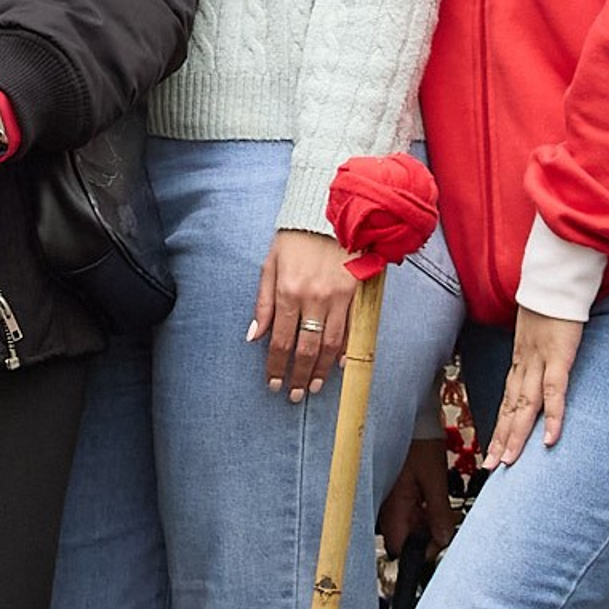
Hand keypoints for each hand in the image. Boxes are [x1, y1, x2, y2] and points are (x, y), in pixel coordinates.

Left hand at [250, 228, 355, 402]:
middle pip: (306, 349)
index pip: (280, 340)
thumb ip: (262, 303)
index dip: (276, 366)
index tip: (272, 383)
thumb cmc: (295, 238)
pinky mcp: (355, 294)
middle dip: (297, 376)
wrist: (328, 212)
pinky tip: (339, 368)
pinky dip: (345, 351)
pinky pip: (350, 330)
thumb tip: (253, 336)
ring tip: (313, 387)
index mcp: (287, 291)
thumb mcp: (270, 265)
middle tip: (292, 396)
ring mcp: (336, 298)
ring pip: (330, 345)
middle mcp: (313, 298)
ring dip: (321, 371)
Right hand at [377, 433, 458, 554]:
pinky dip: (420, 512)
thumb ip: (438, 512)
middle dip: (424, 539)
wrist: (413, 420)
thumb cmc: (420, 443)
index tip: (437, 547)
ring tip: (444, 516)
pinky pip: (406, 511)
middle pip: (402, 537)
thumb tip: (443, 538)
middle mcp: (387, 505)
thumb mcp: (435, 480)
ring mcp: (390, 498)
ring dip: (424, 526)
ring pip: (405, 525)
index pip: (397, 545)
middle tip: (445, 530)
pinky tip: (434, 504)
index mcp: (394, 505)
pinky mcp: (395, 491)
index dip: (417, 552)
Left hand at [482, 306, 581, 468]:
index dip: (500, 427)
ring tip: (508, 462)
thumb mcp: (540, 330)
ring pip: (525, 406)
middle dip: (501, 440)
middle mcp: (524, 365)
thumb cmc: (550, 301)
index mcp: (521, 361)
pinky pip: (555, 392)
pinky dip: (552, 416)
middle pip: (510, 409)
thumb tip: (542, 362)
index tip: (493, 450)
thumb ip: (540, 350)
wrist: (554, 277)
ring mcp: (539, 362)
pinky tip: (550, 439)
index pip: (507, 401)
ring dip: (517, 435)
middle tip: (491, 468)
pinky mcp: (559, 356)